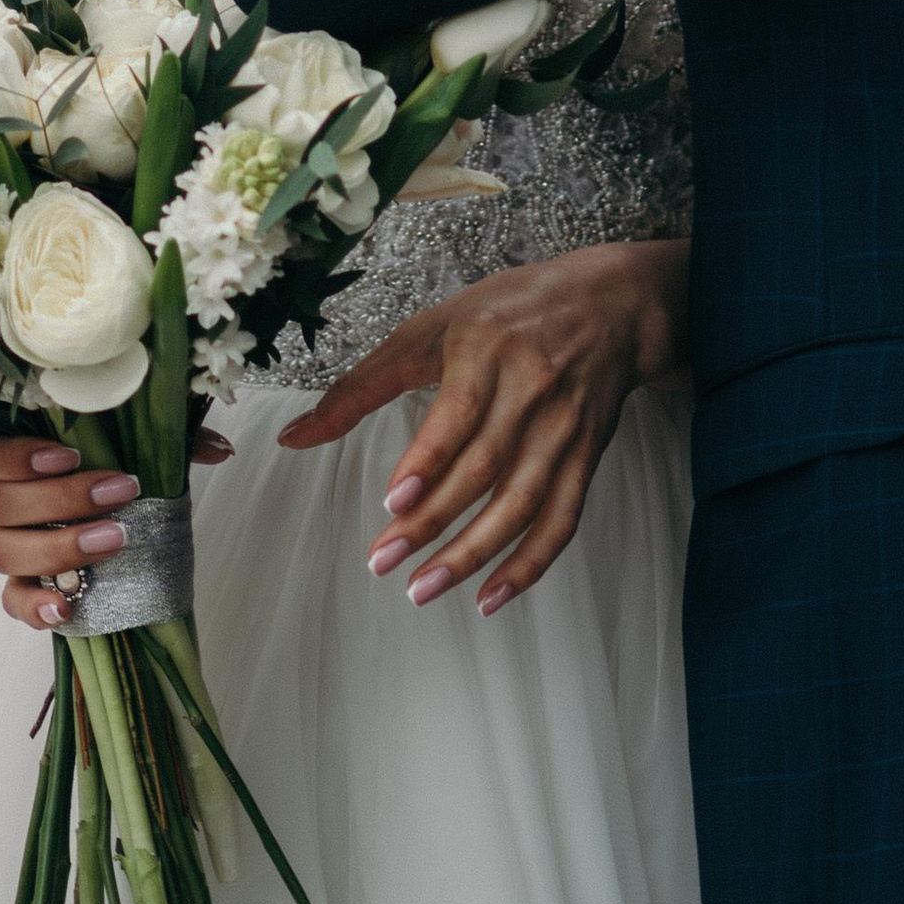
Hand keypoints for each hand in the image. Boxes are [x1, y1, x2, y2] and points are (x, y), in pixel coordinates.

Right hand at [0, 428, 233, 632]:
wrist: (91, 492)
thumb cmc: (94, 446)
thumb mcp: (118, 428)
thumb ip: (160, 432)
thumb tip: (221, 450)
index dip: (13, 456)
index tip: (71, 454)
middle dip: (61, 499)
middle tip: (120, 492)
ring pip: (2, 552)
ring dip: (60, 547)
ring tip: (114, 539)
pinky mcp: (15, 582)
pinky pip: (11, 601)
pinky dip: (36, 607)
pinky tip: (68, 607)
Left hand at [276, 240, 689, 616]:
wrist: (610, 305)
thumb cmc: (508, 313)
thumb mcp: (433, 328)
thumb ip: (363, 384)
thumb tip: (294, 436)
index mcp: (487, 349)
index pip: (459, 412)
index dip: (428, 461)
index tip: (393, 503)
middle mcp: (531, 389)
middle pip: (484, 467)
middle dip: (432, 522)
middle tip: (383, 564)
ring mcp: (563, 428)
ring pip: (520, 503)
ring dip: (473, 554)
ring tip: (423, 590)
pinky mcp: (587, 456)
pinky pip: (562, 520)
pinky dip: (529, 564)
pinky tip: (491, 597)